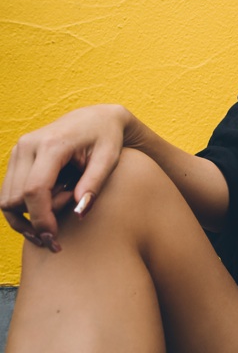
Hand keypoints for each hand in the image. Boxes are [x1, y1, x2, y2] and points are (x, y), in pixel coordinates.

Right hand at [1, 104, 132, 250]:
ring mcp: (18, 150)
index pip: (35, 190)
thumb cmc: (107, 138)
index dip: (41, 219)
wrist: (97, 117)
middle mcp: (28, 145)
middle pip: (16, 198)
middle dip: (37, 217)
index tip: (54, 238)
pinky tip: (49, 207)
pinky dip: (24, 207)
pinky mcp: (16, 157)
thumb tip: (79, 213)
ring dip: (28, 214)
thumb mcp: (109, 160)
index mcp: (52, 145)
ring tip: (61, 208)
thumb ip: (94, 185)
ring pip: (7, 198)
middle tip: (68, 213)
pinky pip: (10, 192)